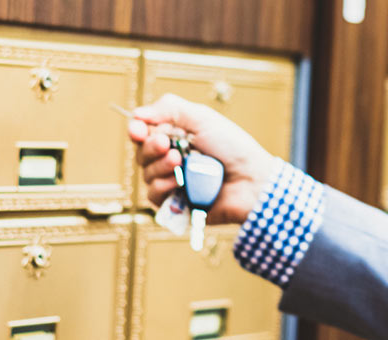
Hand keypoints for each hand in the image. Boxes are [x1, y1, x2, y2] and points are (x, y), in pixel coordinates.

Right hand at [127, 94, 281, 224]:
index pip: (144, 132)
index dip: (136, 130)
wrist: (251, 179)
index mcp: (176, 136)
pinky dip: (163, 186)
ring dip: (161, 166)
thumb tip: (137, 114)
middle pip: (141, 152)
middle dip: (150, 147)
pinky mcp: (176, 203)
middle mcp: (172, 158)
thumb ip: (170, 109)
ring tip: (180, 162)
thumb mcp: (203, 118)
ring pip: (146, 174)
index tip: (138, 129)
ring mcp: (173, 181)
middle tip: (167, 144)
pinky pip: (154, 195)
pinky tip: (179, 182)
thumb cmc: (233, 147)